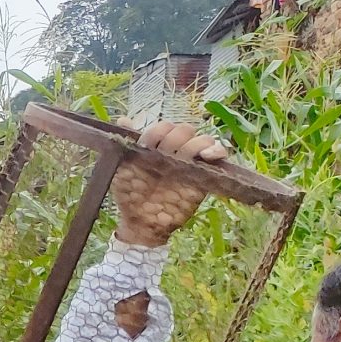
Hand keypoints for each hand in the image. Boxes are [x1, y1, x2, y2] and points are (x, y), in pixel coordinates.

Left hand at [112, 121, 231, 247]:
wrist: (142, 222)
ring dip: (195, 144)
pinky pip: (219, 155)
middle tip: (165, 155)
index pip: (162, 127)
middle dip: (175, 138)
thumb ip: (124, 144)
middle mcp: (174, 150)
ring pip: (203, 139)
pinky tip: (207, 156)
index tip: (149, 146)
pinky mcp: (206, 174)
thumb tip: (123, 119)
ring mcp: (191, 161)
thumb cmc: (130, 195)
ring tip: (185, 157)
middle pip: (184, 129)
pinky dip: (217, 151)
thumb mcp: (121, 169)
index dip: (157, 133)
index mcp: (154, 145)